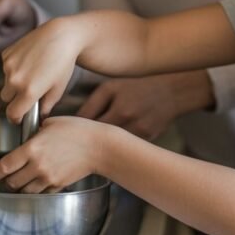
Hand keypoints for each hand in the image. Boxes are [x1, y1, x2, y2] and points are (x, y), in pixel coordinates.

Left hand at [0, 115, 108, 192]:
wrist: (99, 147)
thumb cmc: (78, 131)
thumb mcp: (51, 124)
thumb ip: (35, 133)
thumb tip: (27, 138)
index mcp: (32, 149)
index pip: (4, 167)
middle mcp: (37, 166)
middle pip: (12, 182)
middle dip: (7, 181)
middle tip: (6, 178)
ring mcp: (48, 178)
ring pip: (25, 191)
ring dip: (21, 187)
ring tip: (21, 181)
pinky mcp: (58, 185)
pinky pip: (41, 192)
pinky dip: (37, 189)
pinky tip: (38, 181)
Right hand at [1, 17, 77, 122]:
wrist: (61, 35)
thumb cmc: (63, 63)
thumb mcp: (58, 89)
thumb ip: (46, 106)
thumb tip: (39, 116)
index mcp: (29, 91)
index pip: (12, 114)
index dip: (16, 117)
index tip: (20, 116)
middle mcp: (15, 79)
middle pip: (6, 99)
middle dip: (15, 99)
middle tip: (29, 92)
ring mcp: (9, 66)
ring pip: (6, 83)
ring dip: (14, 82)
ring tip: (33, 72)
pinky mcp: (6, 54)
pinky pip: (6, 68)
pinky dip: (13, 68)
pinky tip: (29, 61)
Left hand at [76, 71, 214, 140]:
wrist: (172, 92)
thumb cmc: (138, 86)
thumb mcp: (112, 87)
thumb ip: (92, 103)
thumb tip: (73, 121)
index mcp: (117, 109)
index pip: (87, 126)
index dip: (73, 131)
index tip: (62, 135)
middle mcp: (128, 123)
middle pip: (97, 139)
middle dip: (84, 142)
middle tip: (72, 145)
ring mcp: (139, 134)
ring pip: (111, 146)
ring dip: (99, 146)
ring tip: (89, 146)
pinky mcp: (147, 141)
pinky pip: (125, 147)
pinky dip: (116, 147)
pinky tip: (109, 146)